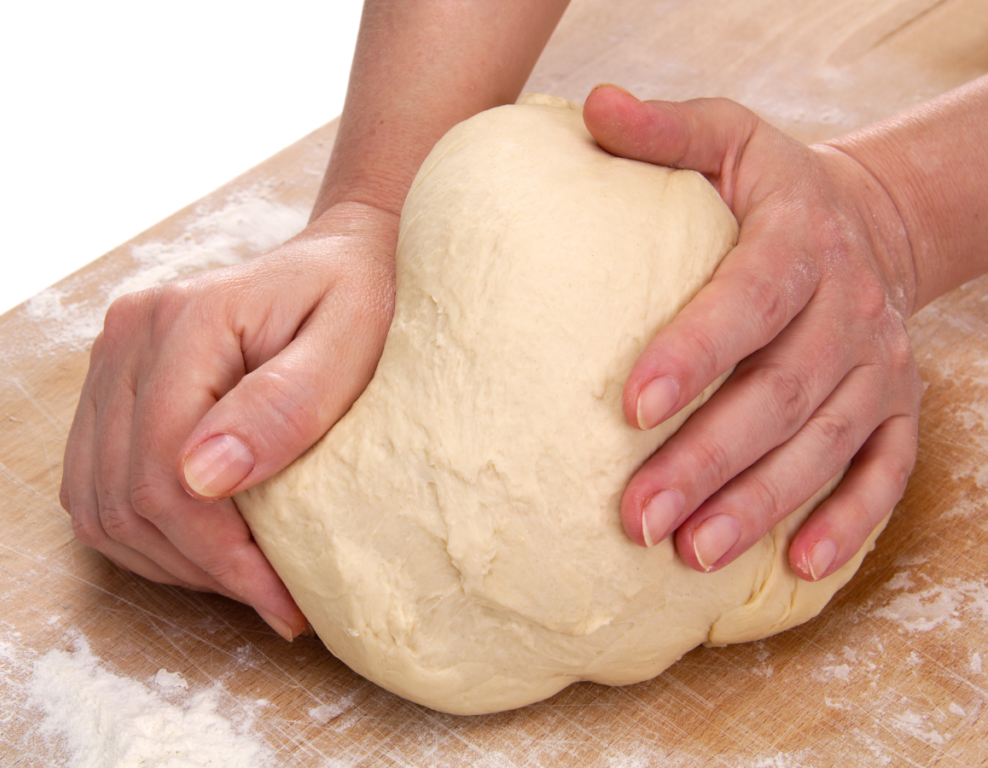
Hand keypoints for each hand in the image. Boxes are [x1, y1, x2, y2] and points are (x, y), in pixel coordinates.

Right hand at [60, 201, 397, 636]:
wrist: (339, 262)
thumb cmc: (358, 297)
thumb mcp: (349, 341)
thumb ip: (286, 403)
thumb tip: (202, 479)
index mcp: (185, 321)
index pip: (167, 469)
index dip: (221, 554)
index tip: (284, 600)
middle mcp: (129, 337)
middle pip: (126, 495)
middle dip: (200, 567)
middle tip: (273, 599)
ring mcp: (112, 361)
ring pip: (100, 503)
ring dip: (168, 560)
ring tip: (244, 580)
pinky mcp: (114, 386)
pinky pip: (97, 487)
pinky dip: (144, 535)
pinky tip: (204, 548)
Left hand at [583, 85, 921, 580]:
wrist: (865, 222)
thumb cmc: (769, 190)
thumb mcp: (727, 136)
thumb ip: (665, 130)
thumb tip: (593, 107)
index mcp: (799, 240)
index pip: (749, 299)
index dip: (695, 352)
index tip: (630, 405)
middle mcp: (847, 310)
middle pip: (780, 394)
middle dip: (708, 460)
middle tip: (637, 518)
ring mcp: (878, 367)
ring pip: (823, 447)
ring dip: (759, 505)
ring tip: (690, 554)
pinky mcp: (896, 409)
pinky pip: (884, 473)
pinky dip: (847, 521)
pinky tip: (796, 565)